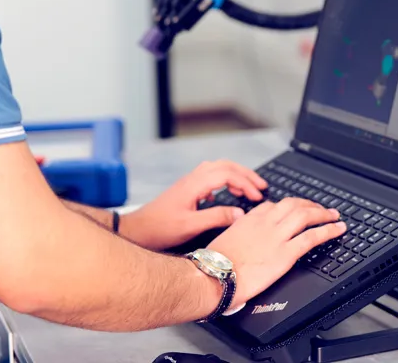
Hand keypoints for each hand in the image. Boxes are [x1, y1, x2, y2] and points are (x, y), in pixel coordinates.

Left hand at [120, 160, 268, 250]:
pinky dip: (225, 181)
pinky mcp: (186, 190)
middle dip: (246, 174)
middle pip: (225, 166)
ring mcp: (188, 183)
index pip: (227, 174)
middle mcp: (192, 179)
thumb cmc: (159, 229)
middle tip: (261, 186)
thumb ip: (216, 217)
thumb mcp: (190, 226)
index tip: (257, 196)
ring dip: (236, 175)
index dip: (246, 183)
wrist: (137, 231)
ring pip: (218, 169)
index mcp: (194, 184)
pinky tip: (226, 195)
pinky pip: (210, 177)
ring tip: (249, 189)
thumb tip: (240, 213)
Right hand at [207, 198, 346, 308]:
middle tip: (320, 208)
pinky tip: (338, 229)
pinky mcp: (286, 254)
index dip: (288, 206)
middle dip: (310, 205)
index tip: (294, 209)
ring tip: (334, 215)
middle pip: (294, 205)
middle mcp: (266, 223)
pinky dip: (328, 231)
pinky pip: (312, 238)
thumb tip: (241, 235)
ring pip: (306, 216)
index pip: (274, 205)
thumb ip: (238, 232)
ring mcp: (277, 237)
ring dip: (323, 214)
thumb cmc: (214, 262)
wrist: (215, 275)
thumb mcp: (224, 238)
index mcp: (250, 218)